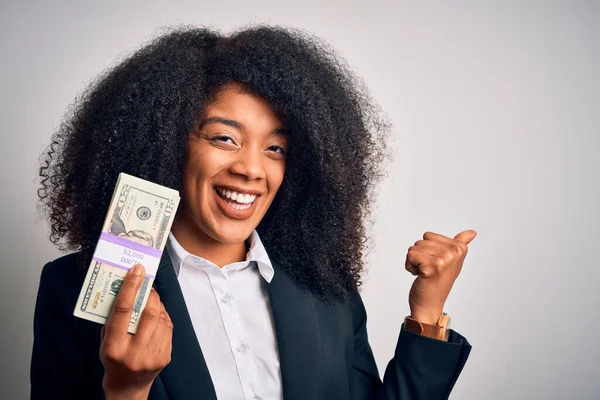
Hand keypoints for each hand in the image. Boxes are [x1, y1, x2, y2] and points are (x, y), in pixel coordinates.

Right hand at [99, 264, 172, 399]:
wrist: (127, 387)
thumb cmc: (112, 360)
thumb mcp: (104, 342)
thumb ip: (113, 320)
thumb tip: (127, 290)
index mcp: (114, 348)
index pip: (123, 311)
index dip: (130, 287)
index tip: (137, 270)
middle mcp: (134, 353)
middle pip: (148, 313)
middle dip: (150, 294)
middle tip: (147, 283)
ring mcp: (152, 356)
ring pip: (161, 319)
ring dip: (158, 304)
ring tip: (152, 299)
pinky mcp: (165, 357)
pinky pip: (168, 329)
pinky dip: (163, 317)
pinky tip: (158, 314)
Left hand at [405, 230, 476, 323]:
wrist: (430, 305)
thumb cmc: (438, 282)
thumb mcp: (453, 260)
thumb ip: (460, 244)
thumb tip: (472, 232)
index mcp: (459, 248)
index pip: (429, 236)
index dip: (427, 249)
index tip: (437, 263)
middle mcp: (454, 252)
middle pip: (420, 241)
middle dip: (420, 255)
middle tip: (430, 270)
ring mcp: (444, 260)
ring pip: (414, 248)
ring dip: (415, 262)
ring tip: (425, 273)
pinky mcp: (432, 267)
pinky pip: (410, 256)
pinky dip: (410, 266)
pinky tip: (420, 276)